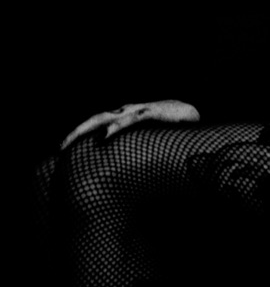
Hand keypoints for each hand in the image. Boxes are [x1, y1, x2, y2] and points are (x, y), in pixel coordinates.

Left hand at [61, 99, 201, 149]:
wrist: (192, 116)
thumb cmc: (165, 131)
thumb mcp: (141, 142)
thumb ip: (126, 150)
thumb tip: (112, 176)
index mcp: (124, 118)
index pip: (96, 124)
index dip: (79, 135)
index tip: (61, 151)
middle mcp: (127, 112)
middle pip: (96, 119)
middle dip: (77, 132)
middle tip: (60, 147)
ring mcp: (138, 110)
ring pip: (107, 117)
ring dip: (88, 128)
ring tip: (72, 141)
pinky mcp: (152, 112)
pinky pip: (130, 118)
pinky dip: (116, 126)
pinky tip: (105, 136)